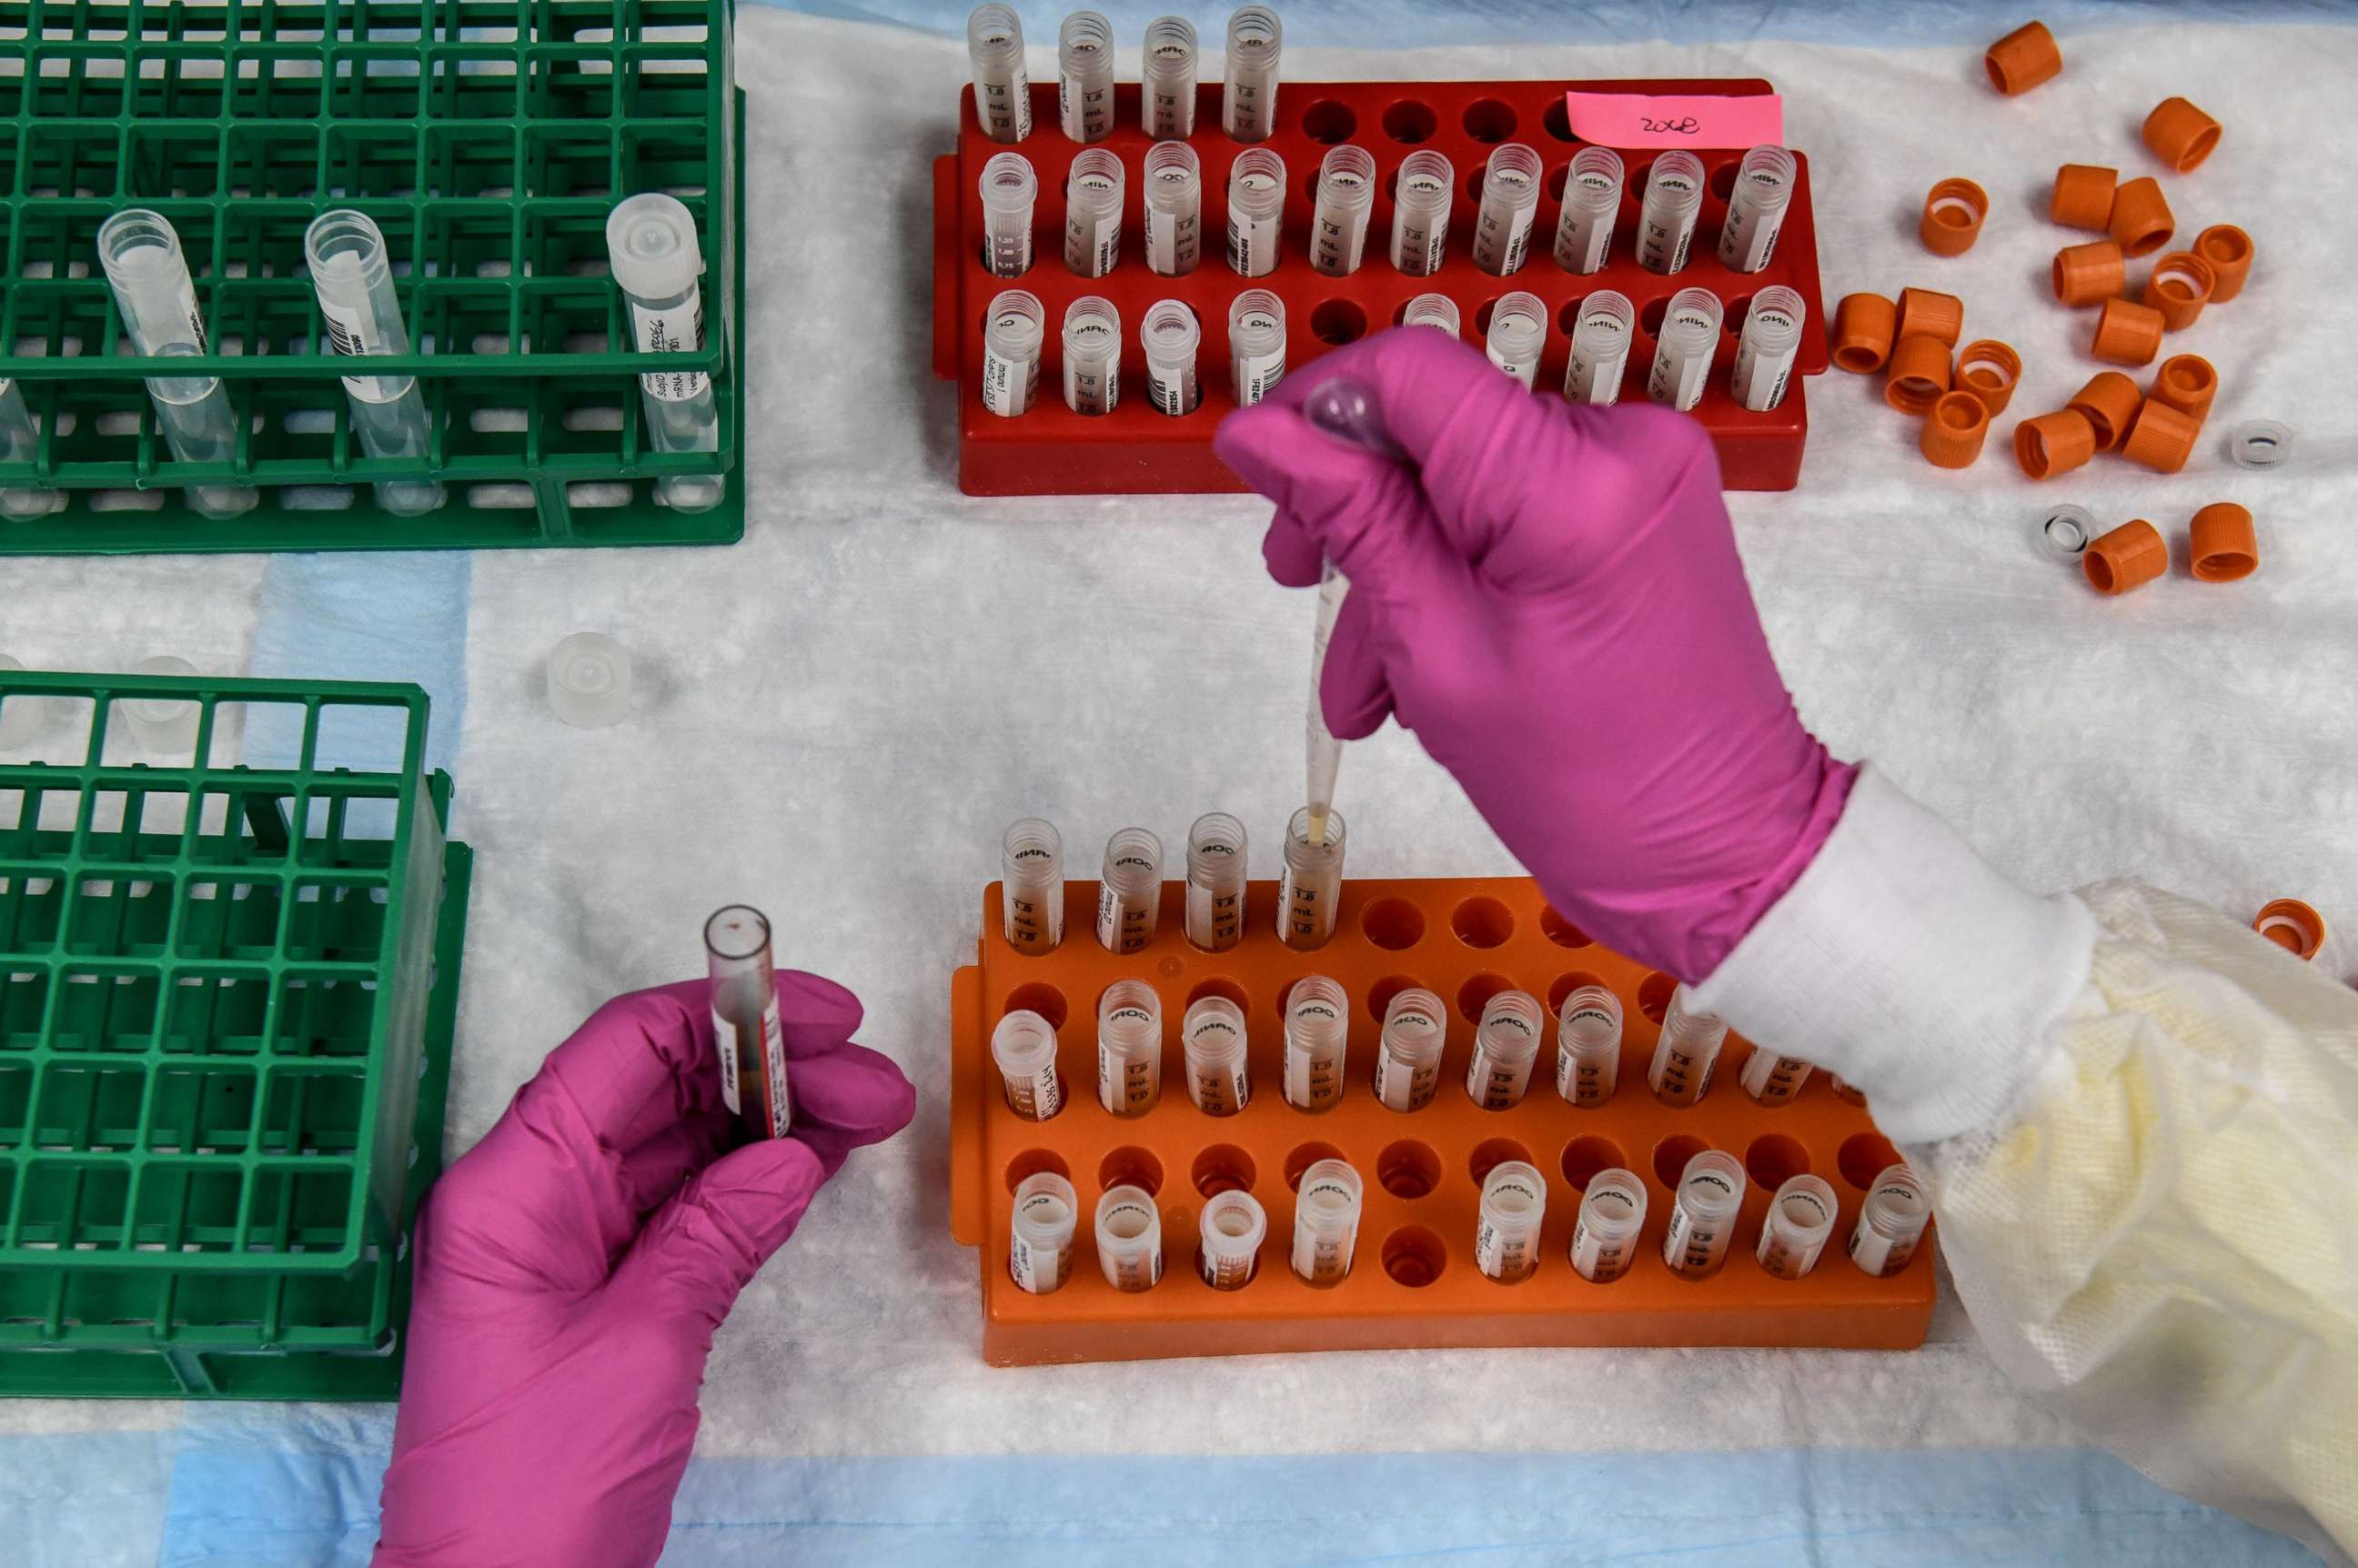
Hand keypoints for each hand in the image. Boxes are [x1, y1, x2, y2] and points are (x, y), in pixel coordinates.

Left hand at [373, 974, 914, 1567]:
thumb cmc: (533, 1488)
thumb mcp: (641, 1348)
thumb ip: (715, 1235)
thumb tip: (791, 1155)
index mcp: (509, 1189)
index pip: (623, 1051)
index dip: (728, 1014)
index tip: (825, 1015)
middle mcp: (528, 1199)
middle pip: (656, 1089)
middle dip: (770, 1074)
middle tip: (877, 1086)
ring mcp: (560, 1246)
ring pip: (674, 1144)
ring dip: (770, 1123)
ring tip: (870, 1116)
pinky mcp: (594, 1294)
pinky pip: (675, 1207)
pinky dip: (745, 1183)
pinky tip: (813, 1165)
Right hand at [1215, 327, 1854, 981]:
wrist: (1723, 855)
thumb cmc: (1589, 786)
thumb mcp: (1436, 652)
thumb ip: (1353, 521)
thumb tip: (1260, 433)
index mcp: (1568, 481)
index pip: (1410, 372)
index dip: (1315, 409)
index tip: (1260, 472)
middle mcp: (1623, 444)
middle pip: (1437, 424)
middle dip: (1354, 507)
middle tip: (1299, 582)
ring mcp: (1646, 472)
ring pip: (1469, 477)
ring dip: (1402, 565)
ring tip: (1366, 681)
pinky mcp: (1649, 506)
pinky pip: (1520, 506)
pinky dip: (1464, 571)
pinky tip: (1425, 664)